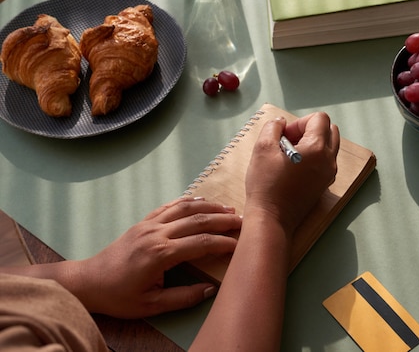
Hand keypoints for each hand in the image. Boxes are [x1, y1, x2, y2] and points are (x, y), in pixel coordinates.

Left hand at [75, 198, 241, 317]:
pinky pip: (170, 205)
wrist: (89, 281)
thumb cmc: (120, 296)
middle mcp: (156, 233)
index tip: (240, 244)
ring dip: (209, 206)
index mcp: (160, 254)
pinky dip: (188, 201)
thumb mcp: (152, 305)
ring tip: (228, 209)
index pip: (201, 244)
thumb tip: (211, 289)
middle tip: (242, 221)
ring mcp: (149, 224)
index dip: (223, 243)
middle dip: (222, 220)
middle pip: (197, 220)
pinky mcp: (143, 221)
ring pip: (185, 208)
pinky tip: (202, 200)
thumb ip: (183, 297)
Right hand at [244, 112, 339, 234]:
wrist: (272, 218)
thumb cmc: (266, 184)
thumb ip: (273, 127)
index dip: (300, 122)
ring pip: (329, 146)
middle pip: (330, 130)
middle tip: (289, 141)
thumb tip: (281, 122)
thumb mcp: (263, 148)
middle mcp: (329, 160)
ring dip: (312, 143)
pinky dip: (314, 158)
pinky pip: (325, 162)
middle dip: (310, 129)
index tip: (285, 135)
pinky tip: (294, 167)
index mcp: (317, 148)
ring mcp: (329, 174)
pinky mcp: (324, 185)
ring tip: (290, 154)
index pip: (320, 118)